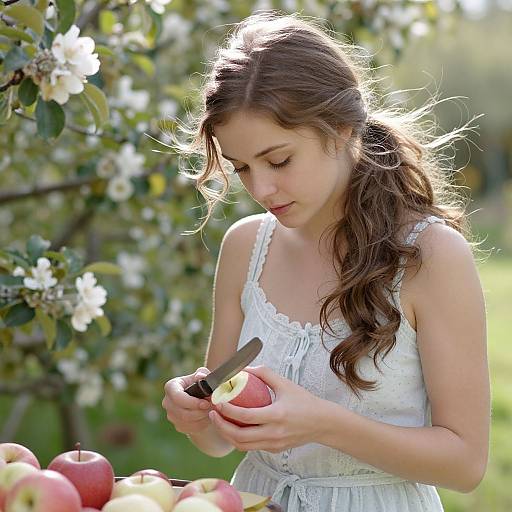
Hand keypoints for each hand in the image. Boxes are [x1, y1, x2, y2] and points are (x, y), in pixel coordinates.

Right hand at [162, 367, 213, 434]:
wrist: (201, 397)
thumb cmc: (201, 383)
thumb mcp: (203, 375)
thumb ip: (203, 374)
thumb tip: (200, 376)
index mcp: (171, 387)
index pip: (177, 397)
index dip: (192, 402)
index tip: (206, 403)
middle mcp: (167, 402)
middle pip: (182, 412)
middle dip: (200, 411)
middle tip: (213, 408)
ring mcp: (171, 415)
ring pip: (187, 422)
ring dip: (202, 418)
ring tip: (213, 411)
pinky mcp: (178, 425)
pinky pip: (190, 428)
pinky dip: (202, 424)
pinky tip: (209, 417)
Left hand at [208, 365, 324, 452]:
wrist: (322, 423)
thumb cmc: (304, 401)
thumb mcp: (285, 383)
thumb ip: (264, 373)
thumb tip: (244, 369)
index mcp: (276, 415)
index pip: (244, 416)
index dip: (226, 410)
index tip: (217, 402)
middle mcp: (273, 433)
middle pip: (238, 436)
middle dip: (221, 426)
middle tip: (212, 413)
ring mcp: (273, 444)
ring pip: (242, 446)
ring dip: (227, 435)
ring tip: (220, 421)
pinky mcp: (274, 450)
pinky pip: (251, 447)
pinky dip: (239, 439)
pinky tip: (234, 427)